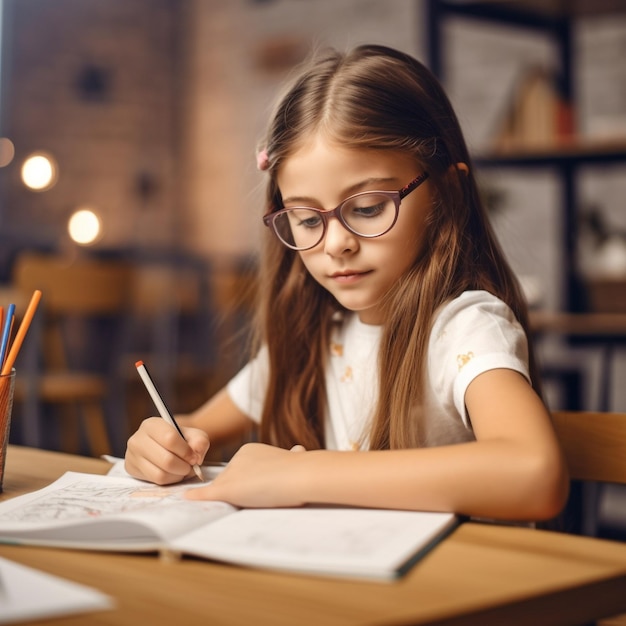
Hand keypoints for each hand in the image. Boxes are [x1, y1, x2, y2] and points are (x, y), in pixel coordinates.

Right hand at [125, 417, 209, 484]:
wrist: (166, 447)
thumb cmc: (181, 439)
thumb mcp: (194, 435)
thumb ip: (200, 441)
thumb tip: (196, 455)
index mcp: (152, 425)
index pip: (169, 439)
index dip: (185, 451)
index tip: (194, 457)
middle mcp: (137, 439)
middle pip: (166, 460)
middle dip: (183, 466)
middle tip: (190, 466)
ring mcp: (132, 455)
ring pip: (160, 474)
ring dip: (178, 475)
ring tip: (183, 470)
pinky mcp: (131, 469)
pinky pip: (156, 481)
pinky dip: (170, 480)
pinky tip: (174, 474)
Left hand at [185, 442, 306, 506]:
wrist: (299, 474)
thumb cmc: (300, 469)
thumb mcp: (294, 459)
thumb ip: (291, 457)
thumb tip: (299, 451)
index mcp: (251, 450)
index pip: (241, 470)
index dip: (252, 482)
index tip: (269, 485)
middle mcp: (237, 457)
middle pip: (231, 480)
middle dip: (242, 491)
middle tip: (265, 494)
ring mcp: (232, 473)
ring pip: (225, 489)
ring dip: (234, 497)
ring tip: (259, 498)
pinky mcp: (227, 488)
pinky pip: (208, 494)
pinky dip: (196, 497)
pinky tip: (187, 498)